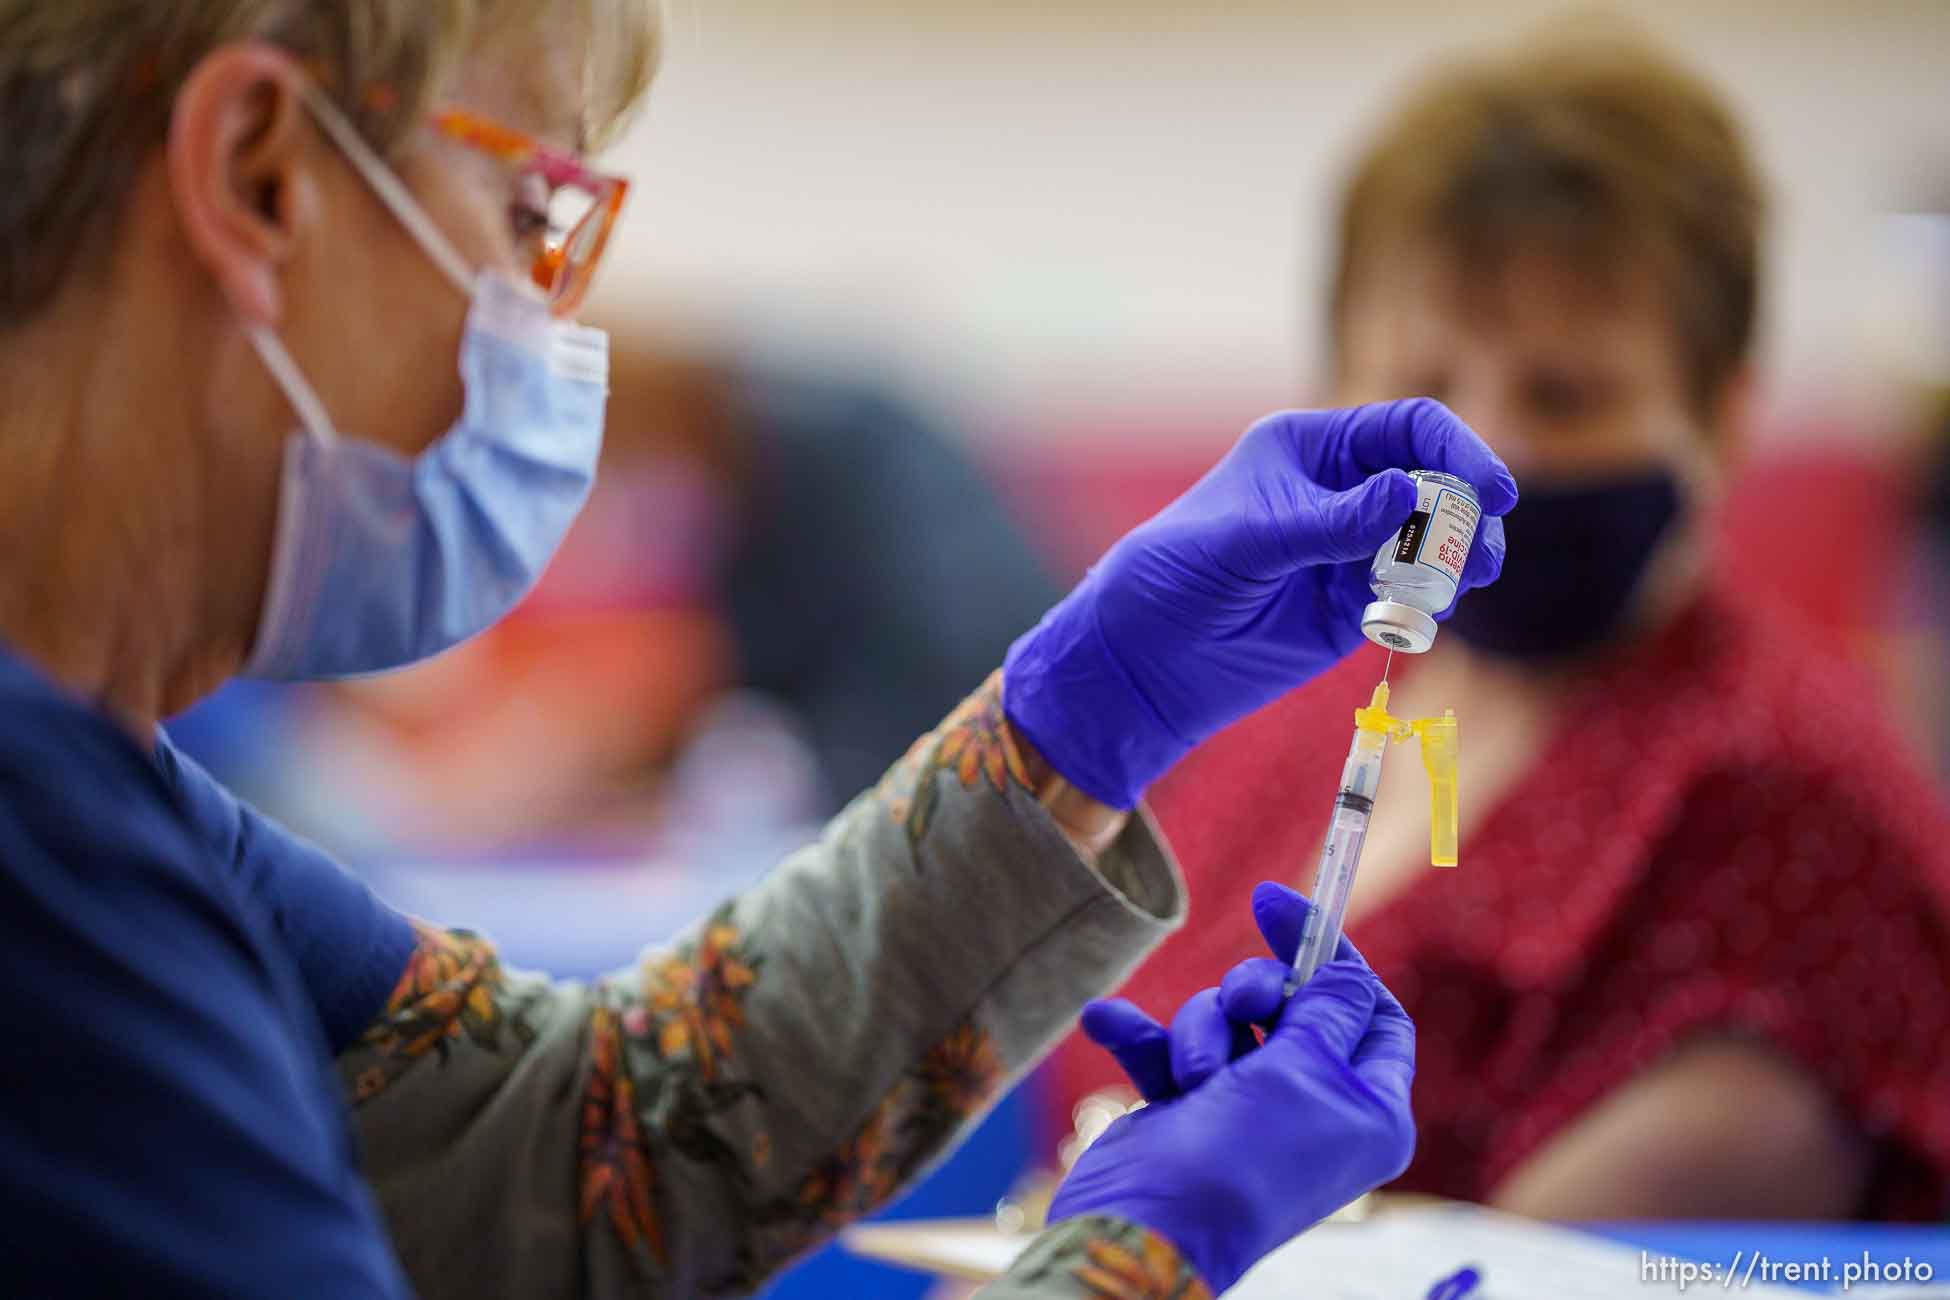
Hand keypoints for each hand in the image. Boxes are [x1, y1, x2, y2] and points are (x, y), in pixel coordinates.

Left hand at [1003, 399, 1515, 808]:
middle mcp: (1341, 491)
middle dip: (1468, 516)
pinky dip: (1430, 604)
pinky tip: (1422, 618)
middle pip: (1436, 486)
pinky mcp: (1353, 606)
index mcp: (1313, 448)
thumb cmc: (1178, 575)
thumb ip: (1331, 522)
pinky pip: (1413, 596)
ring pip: (1433, 544)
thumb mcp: (1249, 541)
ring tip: (1460, 589)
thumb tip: (1410, 490)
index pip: (1409, 430)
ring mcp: (1351, 549)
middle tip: (1483, 558)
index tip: (1494, 492)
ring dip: (1459, 563)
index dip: (1459, 452)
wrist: (1145, 658)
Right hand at [1048, 883, 1415, 1293]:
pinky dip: (1140, 1038)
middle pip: (1291, 1005)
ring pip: (1224, 1023)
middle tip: (1237, 1003)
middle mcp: (1313, 1108)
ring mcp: (1246, 1110)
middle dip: (1252, 992)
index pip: (1371, 1010)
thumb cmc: (1242, 1157)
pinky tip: (1106, 1021)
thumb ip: (1328, 1007)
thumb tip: (1348, 974)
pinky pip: (1166, 1051)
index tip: (1276, 905)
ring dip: (1198, 1033)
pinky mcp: (1187, 1113)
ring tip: (1189, 1078)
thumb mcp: (1305, 1069)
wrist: (1149, 1227)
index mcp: (1367, 1108)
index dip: (1331, 954)